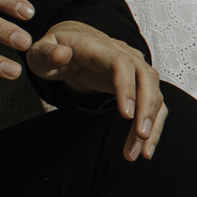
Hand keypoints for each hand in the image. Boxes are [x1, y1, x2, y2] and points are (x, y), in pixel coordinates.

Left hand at [24, 19, 171, 160]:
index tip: (126, 114)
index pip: (122, 63)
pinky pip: (152, 104)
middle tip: (141, 136)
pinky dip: (152, 125)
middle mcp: (124, 55)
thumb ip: (47, 53)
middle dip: (148, 108)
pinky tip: (144, 147)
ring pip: (155, 94)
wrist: (73, 43)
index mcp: (100, 47)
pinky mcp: (137, 84)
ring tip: (141, 153)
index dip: (127, 87)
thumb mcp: (41, 50)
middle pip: (148, 77)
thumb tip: (62, 54)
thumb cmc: (56, 49)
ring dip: (151, 123)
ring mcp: (134, 69)